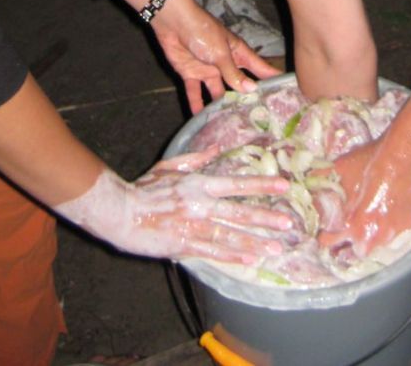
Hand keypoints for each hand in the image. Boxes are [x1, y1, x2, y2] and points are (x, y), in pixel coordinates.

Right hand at [55, 150, 292, 262]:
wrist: (121, 212)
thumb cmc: (144, 187)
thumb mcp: (170, 166)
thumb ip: (196, 159)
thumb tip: (217, 149)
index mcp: (199, 184)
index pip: (238, 184)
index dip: (263, 185)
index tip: (284, 186)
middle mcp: (201, 205)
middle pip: (240, 212)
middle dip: (267, 218)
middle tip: (289, 224)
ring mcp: (194, 227)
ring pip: (232, 235)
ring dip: (256, 242)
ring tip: (277, 247)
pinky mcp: (185, 245)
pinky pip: (214, 252)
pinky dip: (234, 256)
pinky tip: (251, 260)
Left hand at [153, 0, 280, 113]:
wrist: (174, 22)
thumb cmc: (203, 31)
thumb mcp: (221, 53)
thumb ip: (233, 73)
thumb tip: (252, 90)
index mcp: (237, 53)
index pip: (258, 67)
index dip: (270, 77)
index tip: (284, 90)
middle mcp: (225, 63)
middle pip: (238, 83)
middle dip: (245, 98)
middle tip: (256, 117)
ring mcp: (208, 69)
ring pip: (217, 92)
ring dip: (220, 105)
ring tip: (229, 123)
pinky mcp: (191, 74)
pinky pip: (195, 92)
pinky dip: (196, 104)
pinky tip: (200, 119)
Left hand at [317, 135, 410, 255]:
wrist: (402, 156)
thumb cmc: (369, 163)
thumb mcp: (338, 171)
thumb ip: (321, 186)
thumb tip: (307, 190)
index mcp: (354, 226)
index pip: (331, 243)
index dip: (325, 236)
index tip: (324, 232)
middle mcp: (375, 236)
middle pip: (358, 249)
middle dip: (352, 241)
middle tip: (350, 226)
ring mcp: (395, 231)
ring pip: (379, 241)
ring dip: (373, 233)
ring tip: (371, 217)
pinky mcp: (410, 223)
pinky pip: (396, 230)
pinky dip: (391, 223)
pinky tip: (389, 208)